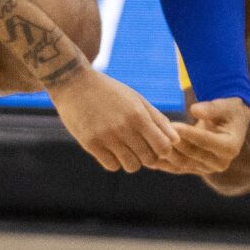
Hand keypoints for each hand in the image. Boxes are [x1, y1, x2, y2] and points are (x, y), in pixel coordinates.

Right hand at [49, 68, 178, 172]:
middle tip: (139, 147)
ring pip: (131, 166)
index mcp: (138, 115)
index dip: (162, 149)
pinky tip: (110, 149)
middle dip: (148, 156)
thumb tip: (176, 140)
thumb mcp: (136, 99)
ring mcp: (106, 137)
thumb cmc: (110, 91)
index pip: (164, 147)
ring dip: (131, 161)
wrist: (74, 83)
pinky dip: (114, 161)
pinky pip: (111, 166)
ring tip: (124, 149)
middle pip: (149, 160)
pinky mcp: (90, 144)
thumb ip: (157, 119)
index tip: (155, 144)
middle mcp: (124, 128)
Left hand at [154, 97, 249, 174]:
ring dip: (167, 154)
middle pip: (193, 154)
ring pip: (183, 163)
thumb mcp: (225, 105)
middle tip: (158, 133)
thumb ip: (212, 108)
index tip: (173, 125)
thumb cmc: (227, 110)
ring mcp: (208, 169)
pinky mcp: (196, 170)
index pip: (206, 141)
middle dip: (175, 143)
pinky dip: (164, 163)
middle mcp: (221, 163)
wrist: (229, 123)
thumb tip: (195, 110)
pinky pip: (178, 168)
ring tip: (151, 143)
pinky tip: (149, 155)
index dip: (189, 133)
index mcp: (230, 147)